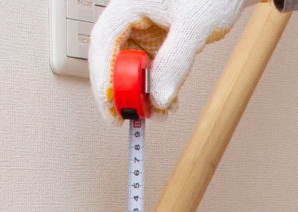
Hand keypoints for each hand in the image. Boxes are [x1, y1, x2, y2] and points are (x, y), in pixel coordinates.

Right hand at [89, 0, 258, 121]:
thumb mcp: (194, 26)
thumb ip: (175, 62)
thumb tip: (158, 98)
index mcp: (129, 3)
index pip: (104, 41)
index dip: (103, 76)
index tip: (111, 104)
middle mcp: (132, 16)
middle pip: (113, 58)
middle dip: (122, 90)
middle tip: (131, 115)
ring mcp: (145, 28)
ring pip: (131, 67)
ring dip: (141, 93)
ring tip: (157, 112)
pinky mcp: (158, 40)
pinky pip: (150, 68)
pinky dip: (156, 87)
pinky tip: (167, 102)